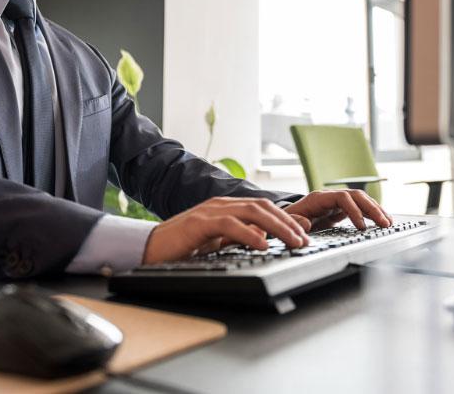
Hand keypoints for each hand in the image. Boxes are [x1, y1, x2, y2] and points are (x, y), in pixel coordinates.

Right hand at [142, 197, 310, 264]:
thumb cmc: (182, 248)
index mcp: (227, 208)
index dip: (287, 219)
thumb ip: (238, 239)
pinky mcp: (198, 224)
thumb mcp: (217, 244)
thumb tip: (267, 242)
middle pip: (263, 207)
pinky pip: (229, 225)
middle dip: (288, 222)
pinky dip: (249, 234)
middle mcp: (221, 205)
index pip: (264, 208)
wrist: (148, 249)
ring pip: (252, 211)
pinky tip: (263, 245)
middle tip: (306, 239)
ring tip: (294, 241)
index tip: (306, 232)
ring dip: (277, 226)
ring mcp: (209, 212)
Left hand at [284, 189, 392, 231]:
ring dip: (376, 210)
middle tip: (384, 224)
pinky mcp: (340, 210)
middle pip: (356, 196)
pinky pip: (360, 208)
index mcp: (319, 198)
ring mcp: (336, 202)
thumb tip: (306, 224)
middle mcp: (330, 197)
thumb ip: (295, 222)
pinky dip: (371, 214)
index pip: (342, 197)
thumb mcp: (289, 221)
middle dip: (372, 209)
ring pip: (361, 200)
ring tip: (388, 223)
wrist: (287, 220)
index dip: (354, 210)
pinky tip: (381, 221)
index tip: (362, 227)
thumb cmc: (288, 221)